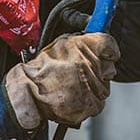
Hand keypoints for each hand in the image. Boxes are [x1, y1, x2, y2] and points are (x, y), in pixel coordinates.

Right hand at [3, 33, 119, 128]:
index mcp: (84, 46)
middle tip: (82, 72)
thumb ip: (82, 40)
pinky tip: (74, 96)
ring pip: (104, 87)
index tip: (108, 54)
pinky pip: (97, 103)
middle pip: (109, 68)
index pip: (110, 45)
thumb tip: (96, 33)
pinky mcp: (90, 105)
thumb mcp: (61, 43)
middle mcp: (90, 65)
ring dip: (93, 87)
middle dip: (100, 70)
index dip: (109, 51)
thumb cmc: (42, 68)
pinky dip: (88, 101)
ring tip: (74, 86)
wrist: (29, 91)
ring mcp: (91, 86)